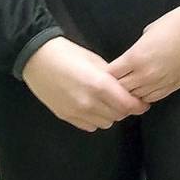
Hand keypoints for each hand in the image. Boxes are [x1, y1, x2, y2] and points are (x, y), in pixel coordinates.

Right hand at [22, 37, 150, 132]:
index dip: (138, 105)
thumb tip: (123, 87)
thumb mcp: (94, 60)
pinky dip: (95, 118)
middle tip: (124, 98)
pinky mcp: (66, 117)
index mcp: (99, 85)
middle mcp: (89, 103)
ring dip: (110, 114)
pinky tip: (91, 106)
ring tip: (106, 101)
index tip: (143, 102)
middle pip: (118, 115)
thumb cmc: (67, 53)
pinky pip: (90, 126)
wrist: (36, 58)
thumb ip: (110, 76)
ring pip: (106, 123)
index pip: (127, 105)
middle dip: (124, 108)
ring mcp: (77, 112)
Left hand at [107, 0, 179, 103]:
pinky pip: (152, 98)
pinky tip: (144, 89)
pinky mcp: (173, 87)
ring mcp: (160, 82)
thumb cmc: (174, 23)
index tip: (107, 71)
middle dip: (116, 86)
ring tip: (129, 87)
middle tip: (115, 82)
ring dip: (131, 93)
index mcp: (136, 56)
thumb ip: (136, 49)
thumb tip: (131, 58)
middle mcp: (146, 74)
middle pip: (121, 89)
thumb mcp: (147, 32)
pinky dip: (145, 95)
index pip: (111, 75)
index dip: (107, 74)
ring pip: (136, 97)